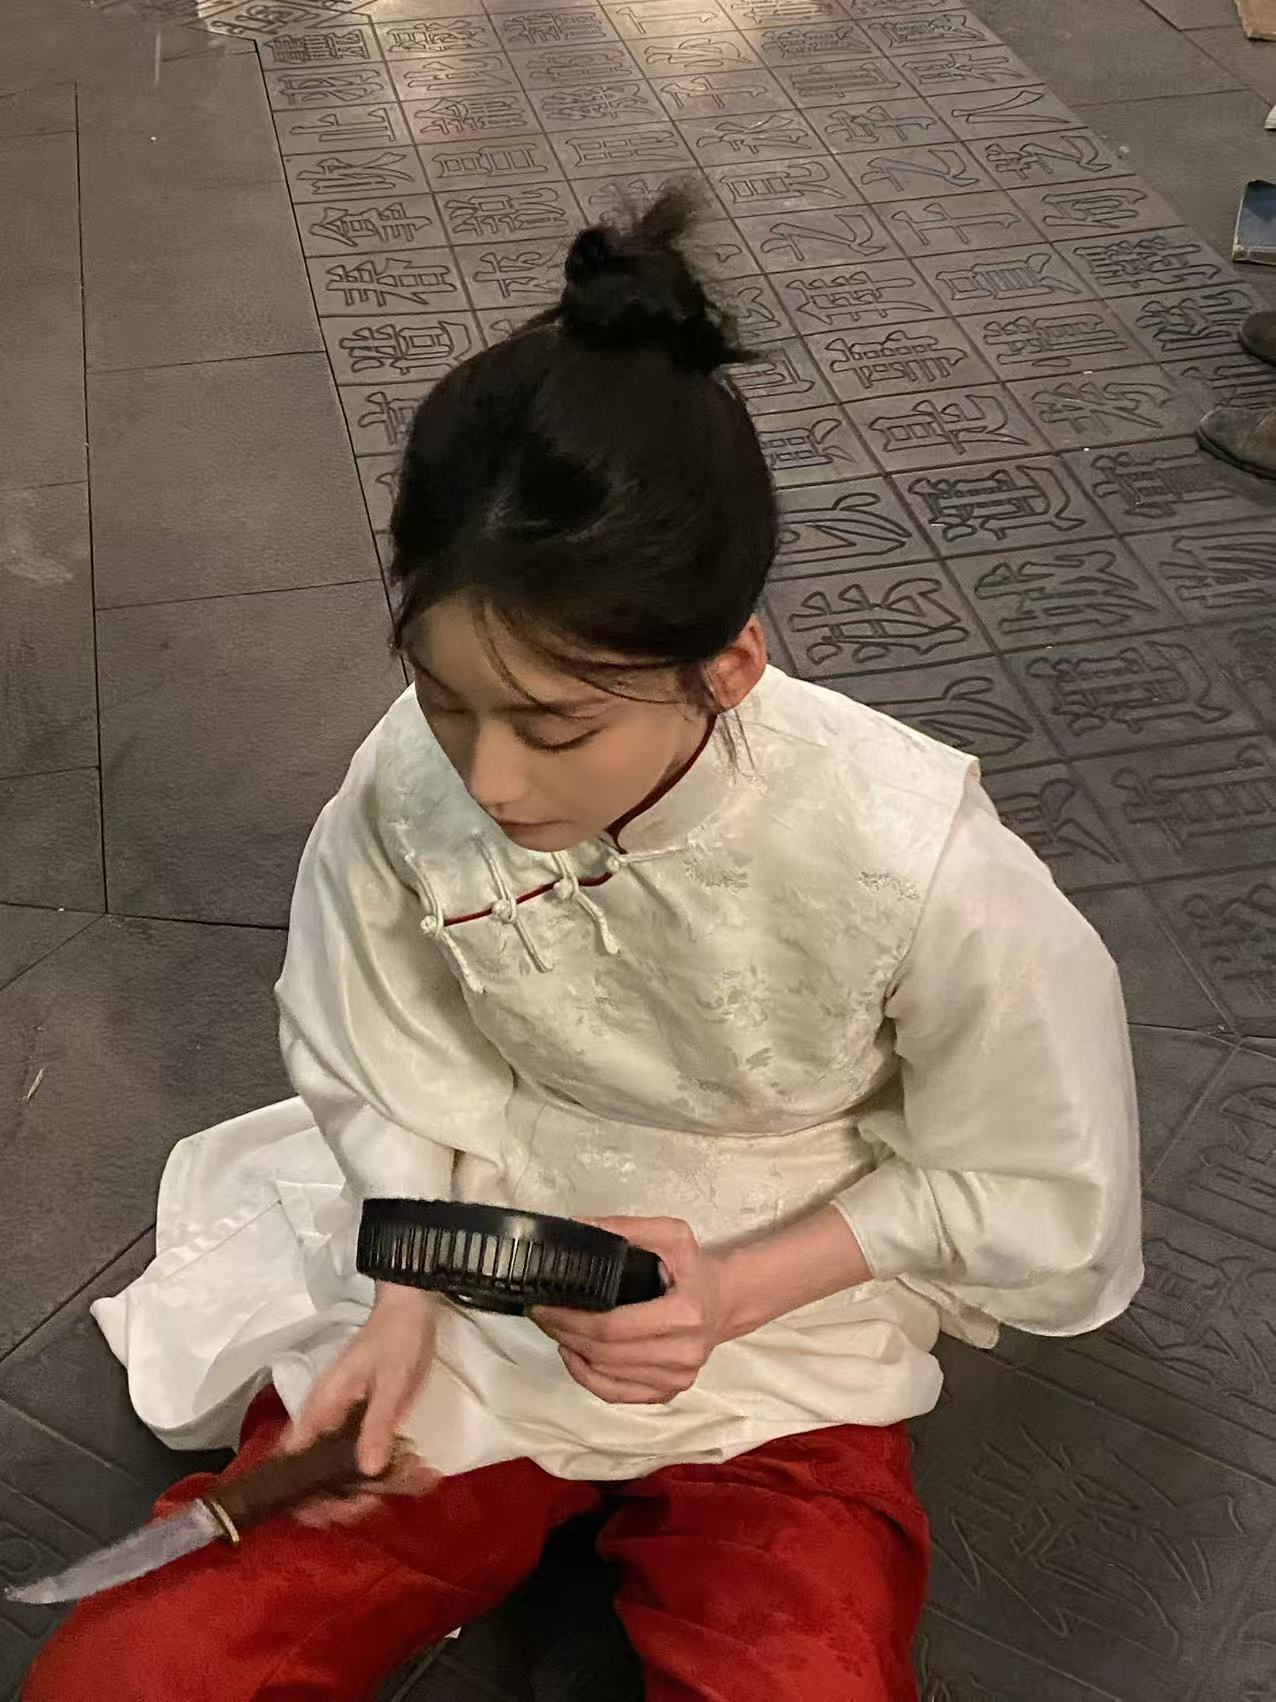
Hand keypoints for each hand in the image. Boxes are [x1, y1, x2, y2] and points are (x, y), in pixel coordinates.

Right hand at [282, 1283, 439, 1525]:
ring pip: (343, 1470)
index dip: (303, 1495)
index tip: (338, 1509)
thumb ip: (377, 1425)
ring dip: (372, 1485)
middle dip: (344, 1498)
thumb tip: (365, 1472)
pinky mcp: (364, 1421)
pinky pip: (367, 1454)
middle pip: (314, 1477)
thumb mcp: (392, 1381)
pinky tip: (418, 1469)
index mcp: (320, 1410)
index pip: (289, 1462)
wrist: (411, 1307)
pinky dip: (387, 1467)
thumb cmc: (397, 1339)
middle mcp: (324, 1421)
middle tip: (379, 1500)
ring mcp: (344, 1422)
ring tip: (413, 1480)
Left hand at [532, 1217, 731, 1405]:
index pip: (613, 1327)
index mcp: (684, 1314)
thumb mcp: (671, 1235)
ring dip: (573, 1354)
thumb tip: (578, 1227)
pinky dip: (588, 1379)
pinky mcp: (668, 1393)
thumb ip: (626, 1229)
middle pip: (605, 1354)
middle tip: (541, 1315)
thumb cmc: (694, 1268)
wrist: (725, 1301)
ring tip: (555, 1329)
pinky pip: (617, 1395)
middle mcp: (683, 1354)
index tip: (544, 1305)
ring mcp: (677, 1379)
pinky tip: (575, 1356)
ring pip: (607, 1377)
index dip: (572, 1319)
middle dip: (565, 1334)